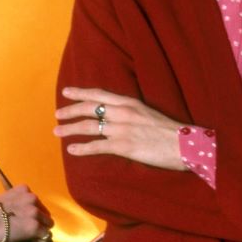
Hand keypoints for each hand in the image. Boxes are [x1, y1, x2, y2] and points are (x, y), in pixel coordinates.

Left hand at [0, 184, 53, 241]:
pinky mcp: (24, 188)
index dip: (41, 235)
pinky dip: (26, 199)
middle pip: (47, 219)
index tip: (36, 236)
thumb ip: (31, 235)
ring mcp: (31, 197)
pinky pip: (30, 195)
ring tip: (22, 213)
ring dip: (35, 210)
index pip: (46, 233)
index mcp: (34, 227)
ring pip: (40, 206)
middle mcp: (36, 211)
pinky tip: (17, 203)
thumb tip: (38, 234)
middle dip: (41, 223)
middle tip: (30, 225)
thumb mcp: (17, 239)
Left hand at [54, 87, 185, 170]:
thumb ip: (131, 112)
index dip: (80, 93)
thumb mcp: (148, 113)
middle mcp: (123, 112)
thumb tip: (114, 116)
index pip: (99, 94)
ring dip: (70, 129)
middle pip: (89, 108)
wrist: (183, 144)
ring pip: (88, 126)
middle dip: (70, 111)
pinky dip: (81, 148)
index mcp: (130, 103)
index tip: (66, 92)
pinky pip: (96, 146)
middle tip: (58, 114)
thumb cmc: (169, 131)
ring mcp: (121, 129)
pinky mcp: (122, 145)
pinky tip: (72, 150)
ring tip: (58, 131)